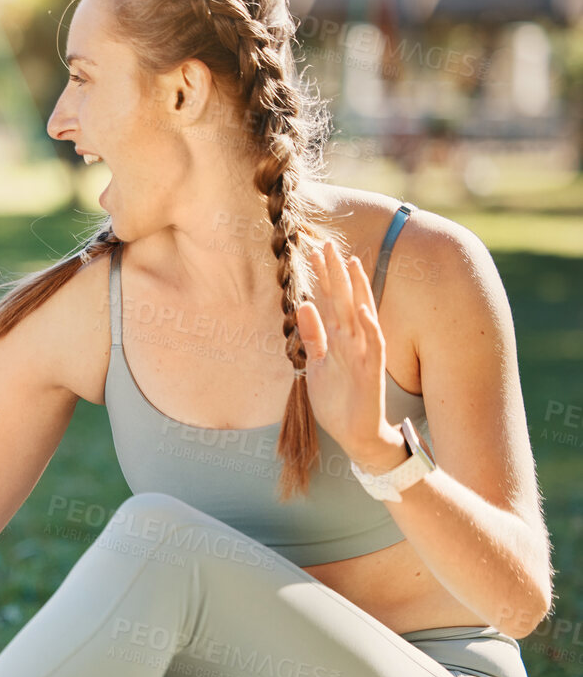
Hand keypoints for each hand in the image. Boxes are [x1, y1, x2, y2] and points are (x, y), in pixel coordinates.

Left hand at [294, 239, 403, 469]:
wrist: (355, 434)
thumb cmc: (337, 399)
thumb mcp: (315, 364)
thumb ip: (312, 336)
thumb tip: (302, 305)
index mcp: (338, 338)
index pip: (330, 300)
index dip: (322, 276)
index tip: (312, 250)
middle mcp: (353, 340)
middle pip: (344, 299)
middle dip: (335, 272)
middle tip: (326, 243)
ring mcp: (364, 353)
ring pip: (360, 313)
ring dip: (356, 289)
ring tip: (350, 262)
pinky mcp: (372, 371)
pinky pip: (373, 345)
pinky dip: (370, 327)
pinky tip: (364, 310)